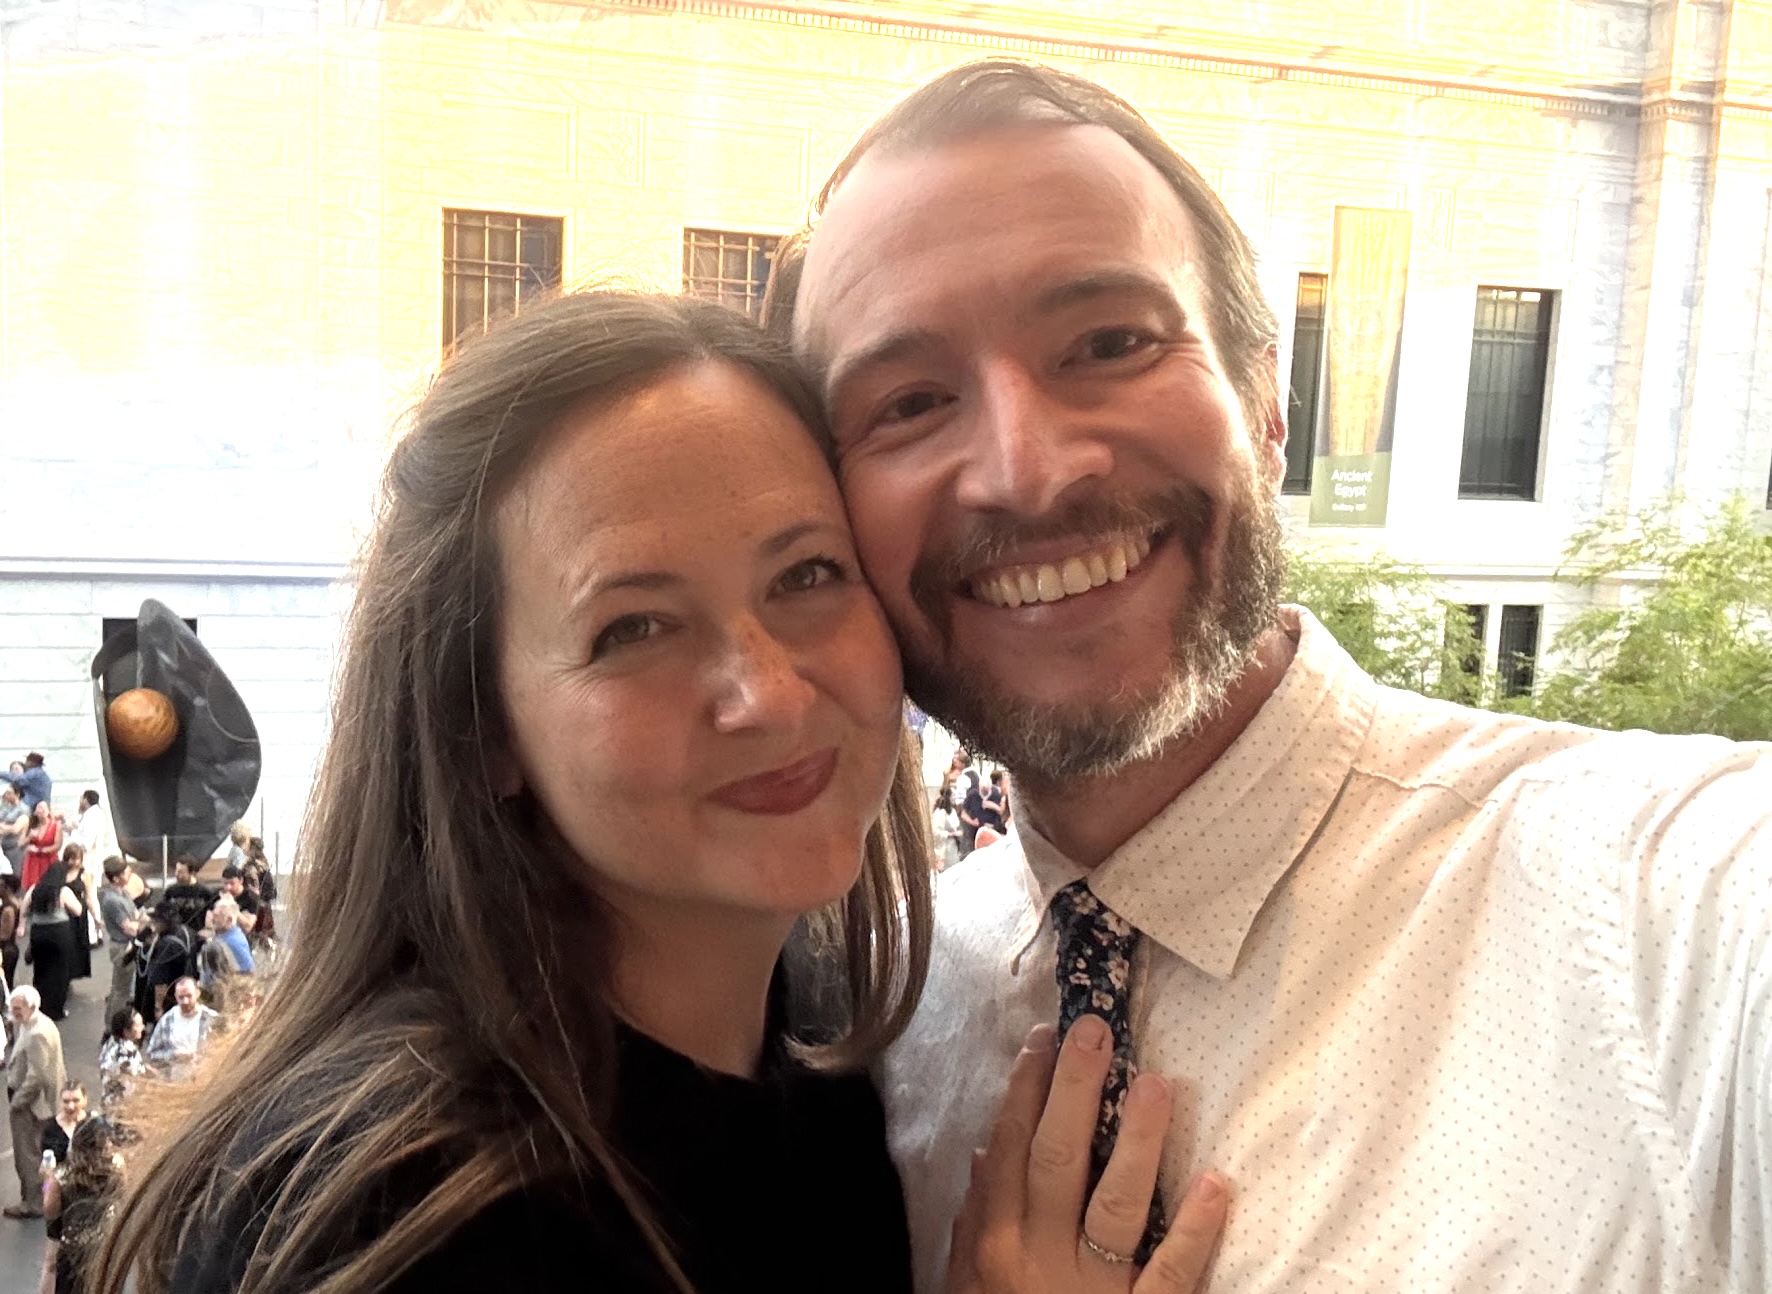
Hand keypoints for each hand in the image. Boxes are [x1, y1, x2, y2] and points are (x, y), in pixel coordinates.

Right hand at [945, 1019, 1228, 1293]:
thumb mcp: (967, 1287)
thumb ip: (975, 1224)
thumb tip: (987, 1154)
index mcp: (996, 1247)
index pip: (1010, 1152)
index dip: (1026, 1092)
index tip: (1045, 1038)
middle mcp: (1039, 1262)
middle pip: (1057, 1163)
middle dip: (1075, 1093)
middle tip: (1097, 1032)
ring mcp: (1093, 1292)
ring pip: (1115, 1206)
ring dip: (1138, 1143)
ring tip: (1158, 1084)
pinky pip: (1171, 1275)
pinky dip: (1195, 1231)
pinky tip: (1218, 1184)